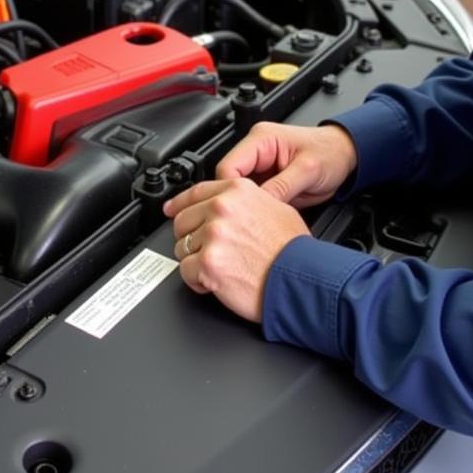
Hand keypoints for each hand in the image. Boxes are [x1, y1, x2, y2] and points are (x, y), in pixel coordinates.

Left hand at [163, 177, 309, 321]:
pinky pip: (185, 272)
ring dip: (195, 261)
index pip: (195, 192)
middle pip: (182, 221)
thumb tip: (230, 203)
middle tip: (210, 252)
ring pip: (181, 247)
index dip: (179, 204)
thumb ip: (247, 201)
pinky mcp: (207, 262)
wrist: (302, 280)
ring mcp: (213, 235)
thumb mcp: (277, 208)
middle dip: (192, 238)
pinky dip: (197, 281)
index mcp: (237, 191)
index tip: (170, 210)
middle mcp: (222, 208)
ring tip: (220, 268)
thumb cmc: (294, 251)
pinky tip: (216, 281)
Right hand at [216, 121, 357, 208]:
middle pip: (229, 180)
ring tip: (259, 220)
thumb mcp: (308, 170)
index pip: (228, 166)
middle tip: (249, 220)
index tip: (239, 210)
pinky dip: (256, 208)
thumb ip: (282, 187)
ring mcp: (259, 165)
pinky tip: (264, 217)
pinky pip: (251, 197)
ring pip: (238, 191)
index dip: (229, 191)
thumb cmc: (330, 153)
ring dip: (247, 206)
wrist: (345, 154)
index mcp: (261, 139)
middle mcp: (255, 150)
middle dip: (237, 201)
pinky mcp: (265, 179)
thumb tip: (257, 205)